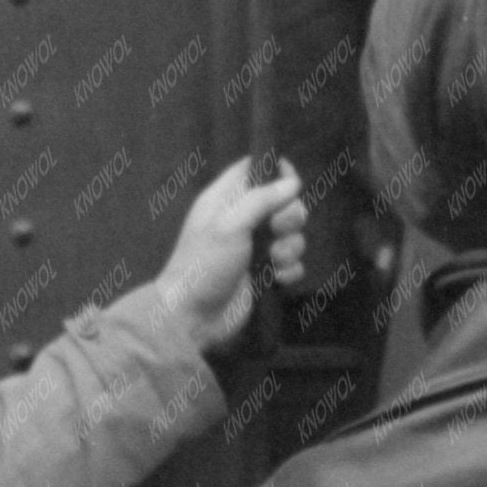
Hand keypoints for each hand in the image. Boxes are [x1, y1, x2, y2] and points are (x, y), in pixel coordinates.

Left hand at [153, 159, 305, 352]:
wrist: (192, 317)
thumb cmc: (204, 264)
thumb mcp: (229, 225)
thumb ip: (262, 198)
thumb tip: (293, 182)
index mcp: (225, 200)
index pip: (254, 169)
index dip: (276, 171)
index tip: (291, 183)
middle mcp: (242, 220)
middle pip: (283, 202)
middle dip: (290, 216)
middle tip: (278, 230)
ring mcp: (255, 248)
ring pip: (292, 235)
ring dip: (291, 247)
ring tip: (275, 261)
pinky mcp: (265, 274)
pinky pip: (292, 263)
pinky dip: (289, 270)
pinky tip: (276, 279)